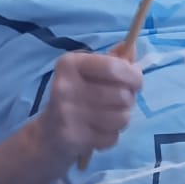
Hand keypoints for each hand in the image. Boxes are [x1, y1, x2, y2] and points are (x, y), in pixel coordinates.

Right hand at [30, 50, 142, 172]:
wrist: (47, 134)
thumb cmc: (75, 96)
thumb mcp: (89, 73)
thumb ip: (112, 60)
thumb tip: (131, 46)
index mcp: (70, 64)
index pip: (113, 66)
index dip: (133, 75)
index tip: (136, 82)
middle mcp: (65, 86)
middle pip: (121, 94)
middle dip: (129, 100)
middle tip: (121, 102)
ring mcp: (67, 113)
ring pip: (121, 117)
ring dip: (123, 118)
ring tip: (111, 116)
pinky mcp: (72, 137)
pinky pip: (111, 137)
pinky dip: (111, 136)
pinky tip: (99, 131)